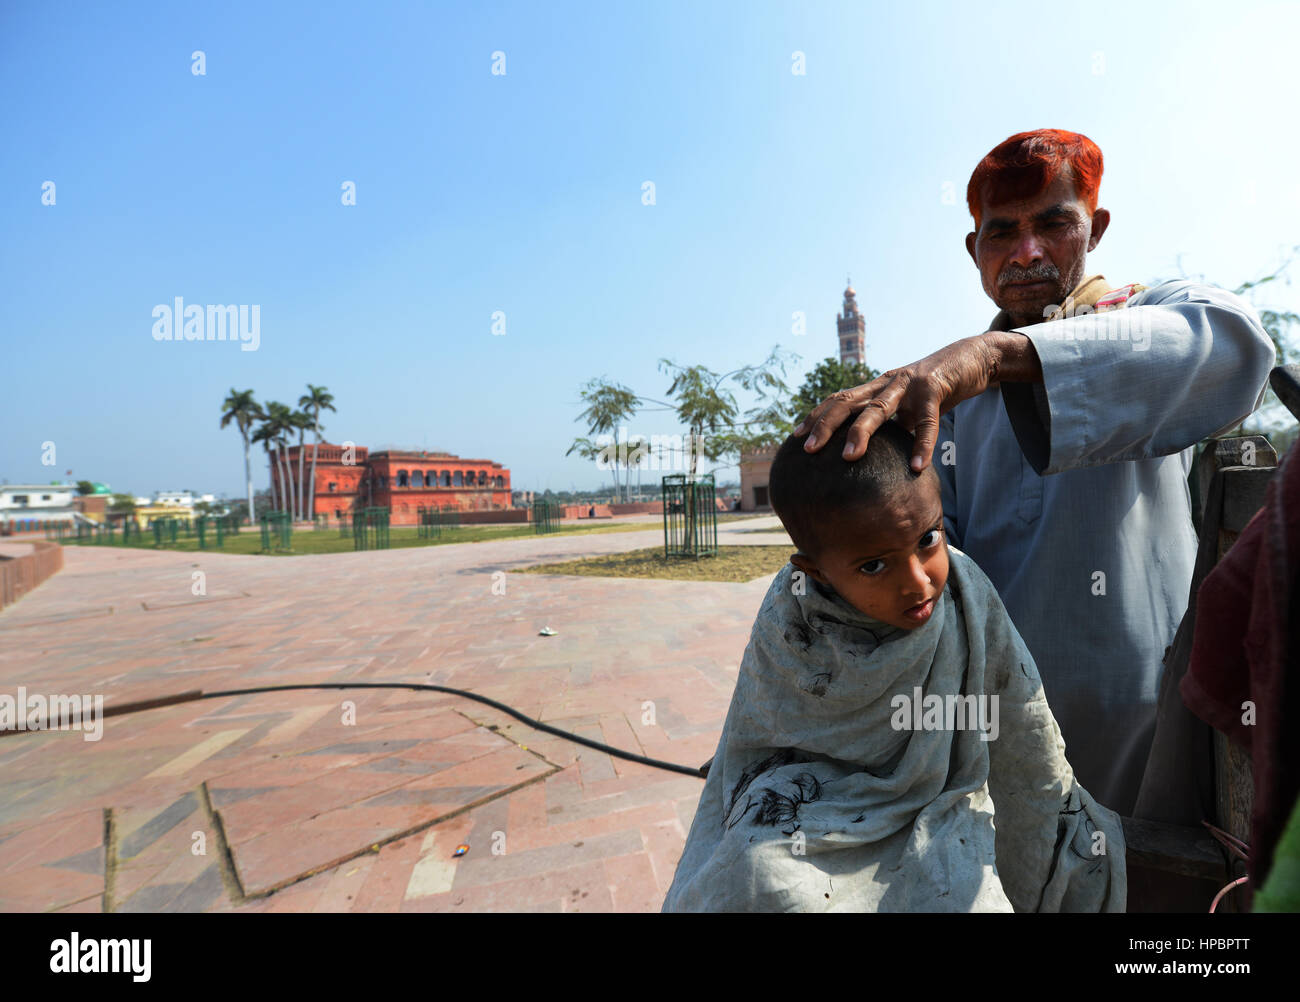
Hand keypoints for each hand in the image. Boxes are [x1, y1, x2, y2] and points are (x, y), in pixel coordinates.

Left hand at [794, 333, 1025, 469]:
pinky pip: (926, 420)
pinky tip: (917, 466)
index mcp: (875, 387)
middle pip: (847, 402)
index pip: (838, 400)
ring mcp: (908, 383)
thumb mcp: (906, 407)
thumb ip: (890, 425)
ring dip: (863, 433)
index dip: (816, 416)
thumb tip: (872, 458)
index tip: (796, 438)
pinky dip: (922, 444)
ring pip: (879, 408)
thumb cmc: (935, 389)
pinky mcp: (934, 387)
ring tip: (850, 458)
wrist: (971, 358)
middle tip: (808, 449)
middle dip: (825, 425)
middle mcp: (885, 382)